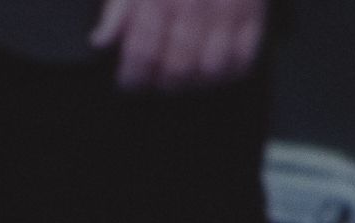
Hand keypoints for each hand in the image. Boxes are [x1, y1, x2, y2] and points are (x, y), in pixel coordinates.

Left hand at [91, 0, 265, 90]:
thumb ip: (117, 10)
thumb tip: (100, 42)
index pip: (142, 52)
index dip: (133, 76)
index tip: (130, 82)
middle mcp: (194, 5)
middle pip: (177, 68)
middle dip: (162, 83)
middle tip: (157, 81)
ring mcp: (227, 10)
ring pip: (210, 69)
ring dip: (195, 82)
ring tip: (185, 78)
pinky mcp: (253, 13)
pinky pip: (244, 57)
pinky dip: (228, 72)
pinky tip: (213, 68)